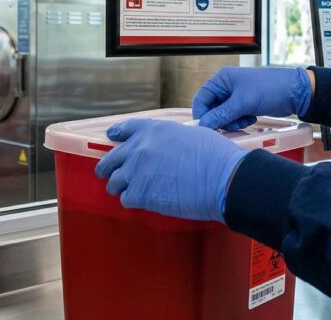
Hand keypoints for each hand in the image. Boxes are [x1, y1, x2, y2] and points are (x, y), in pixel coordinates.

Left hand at [94, 118, 248, 221]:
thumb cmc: (215, 156)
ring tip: (127, 191)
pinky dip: (133, 201)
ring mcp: (137, 171)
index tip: (111, 137)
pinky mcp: (140, 193)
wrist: (222, 178)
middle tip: (109, 174)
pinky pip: (126, 199)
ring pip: (114, 181)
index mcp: (153, 130)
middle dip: (108, 168)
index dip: (116, 134)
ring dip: (120, 187)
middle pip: (111, 159)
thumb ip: (171, 139)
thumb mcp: (191, 134)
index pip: (126, 129)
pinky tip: (144, 201)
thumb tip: (169, 149)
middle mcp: (140, 148)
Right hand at [193, 66, 312, 130]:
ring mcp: (236, 96)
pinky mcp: (245, 104)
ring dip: (232, 122)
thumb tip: (204, 125)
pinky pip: (234, 117)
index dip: (202, 114)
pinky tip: (251, 118)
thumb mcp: (243, 103)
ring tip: (246, 119)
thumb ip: (222, 115)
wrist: (295, 93)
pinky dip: (240, 121)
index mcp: (222, 79)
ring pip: (223, 115)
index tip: (207, 127)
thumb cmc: (270, 88)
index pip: (201, 98)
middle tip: (233, 123)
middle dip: (221, 119)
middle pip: (212, 109)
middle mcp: (226, 86)